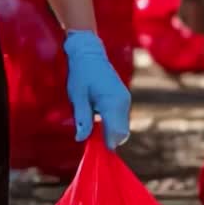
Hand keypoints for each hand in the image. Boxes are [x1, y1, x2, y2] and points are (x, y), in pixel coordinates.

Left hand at [64, 30, 130, 149]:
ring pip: (122, 127)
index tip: (94, 151)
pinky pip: (120, 119)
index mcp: (112, 102)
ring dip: (109, 132)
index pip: (116, 133)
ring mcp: (126, 100)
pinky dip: (111, 124)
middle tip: (90, 141)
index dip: (106, 145)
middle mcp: (123, 103)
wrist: (90, 53)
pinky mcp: (124, 99)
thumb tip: (81, 138)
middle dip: (108, 140)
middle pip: (121, 133)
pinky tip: (96, 119)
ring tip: (91, 126)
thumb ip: (82, 118)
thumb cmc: (81, 74)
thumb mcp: (77, 97)